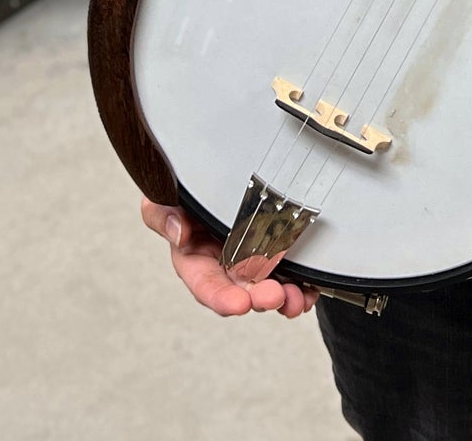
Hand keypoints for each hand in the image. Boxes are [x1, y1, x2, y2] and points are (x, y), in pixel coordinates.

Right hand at [140, 198, 317, 318]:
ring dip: (284, 296)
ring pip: (270, 286)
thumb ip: (162, 214)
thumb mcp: (164, 197)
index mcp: (196, 258)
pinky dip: (301, 285)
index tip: (238, 304)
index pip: (206, 285)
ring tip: (296, 297)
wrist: (217, 167)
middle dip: (259, 298)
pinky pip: (291, 273)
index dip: (221, 297)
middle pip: (243, 290)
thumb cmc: (187, 189)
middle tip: (275, 296)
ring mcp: (253, 260)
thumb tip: (180, 234)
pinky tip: (309, 290)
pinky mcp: (276, 251)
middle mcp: (225, 265)